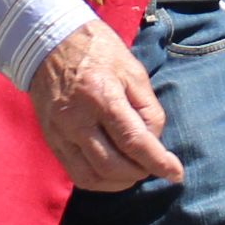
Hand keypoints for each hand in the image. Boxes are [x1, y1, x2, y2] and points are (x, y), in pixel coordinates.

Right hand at [23, 21, 181, 191]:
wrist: (48, 42)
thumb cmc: (97, 51)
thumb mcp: (132, 71)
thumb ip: (148, 109)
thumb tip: (154, 143)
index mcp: (102, 96)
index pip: (134, 141)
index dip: (158, 162)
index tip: (176, 173)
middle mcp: (77, 119)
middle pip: (114, 166)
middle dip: (140, 172)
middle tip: (153, 164)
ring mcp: (60, 132)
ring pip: (93, 177)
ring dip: (119, 182)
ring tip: (134, 170)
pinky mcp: (51, 139)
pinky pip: (76, 173)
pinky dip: (99, 180)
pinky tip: (113, 172)